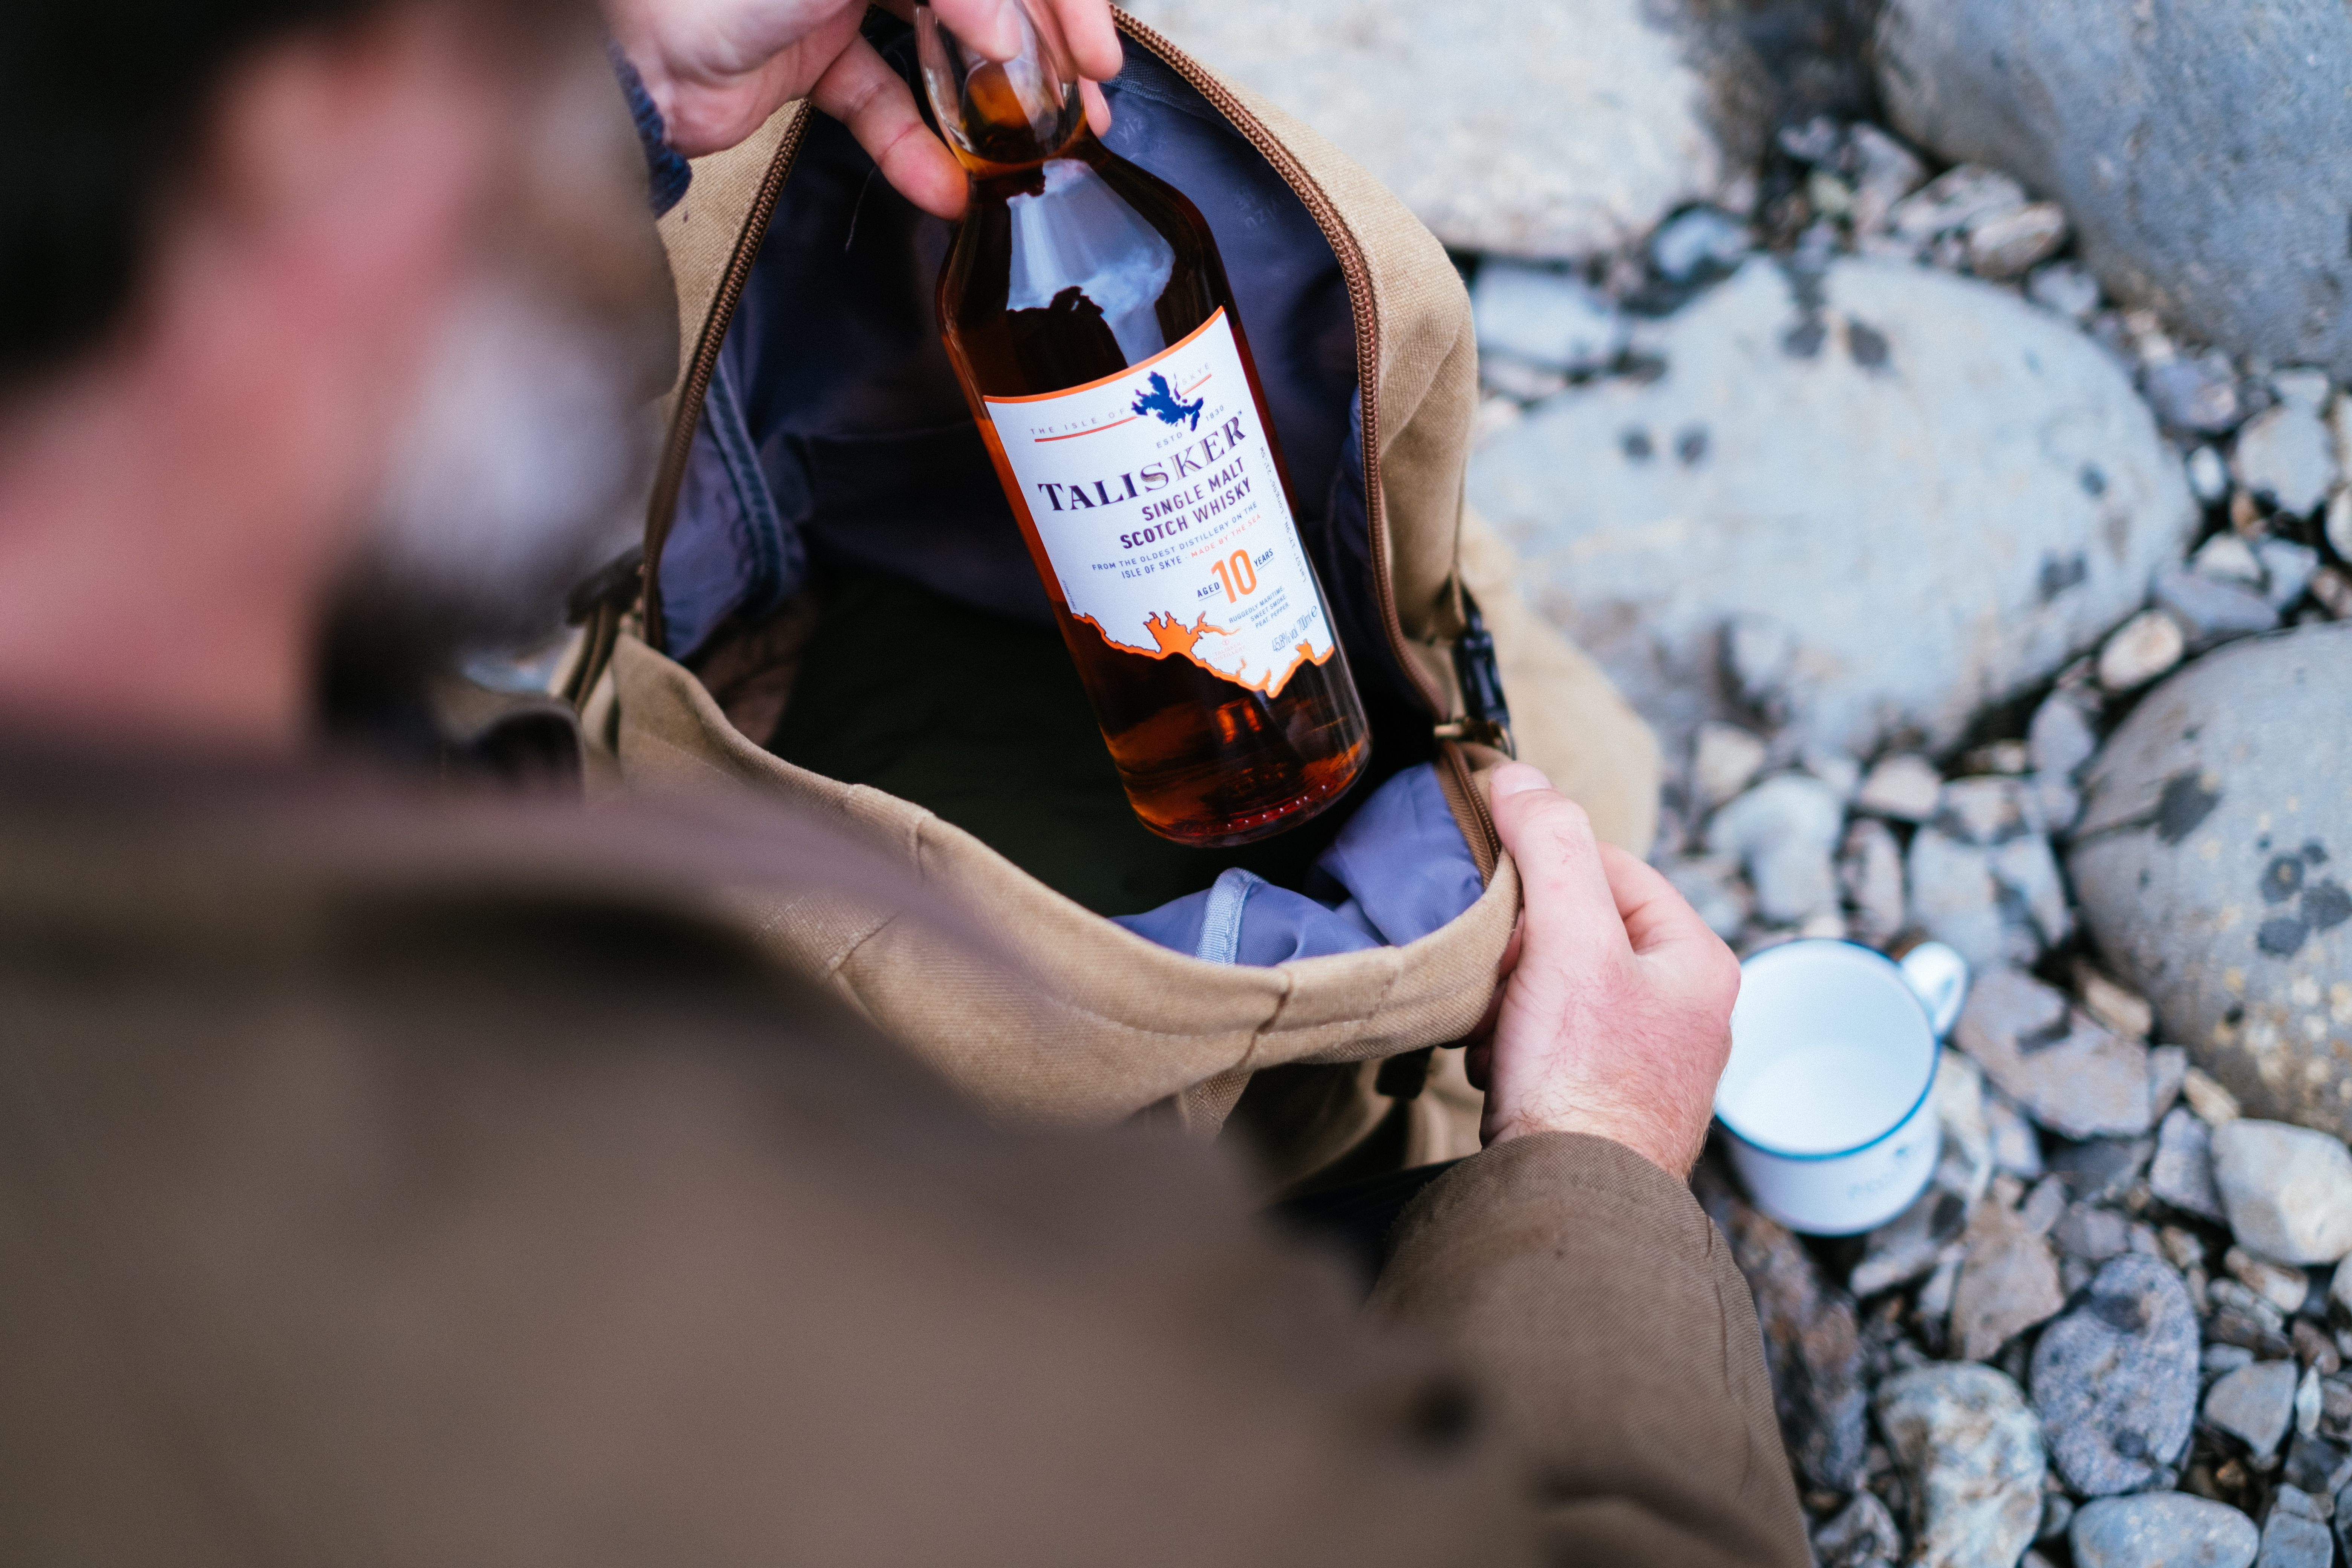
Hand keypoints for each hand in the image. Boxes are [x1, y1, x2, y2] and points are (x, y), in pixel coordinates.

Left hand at [605, 0, 1121, 218]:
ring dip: (991, 107)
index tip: (1096, 48)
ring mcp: (838, 6)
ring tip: (1038, 152)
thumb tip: (1006, 32)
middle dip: (1042, 51)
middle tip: (1088, 103)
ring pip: (940, 54)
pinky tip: (946, 189)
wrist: (624, 53)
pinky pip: (882, 108)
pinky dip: (912, 151)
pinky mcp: (813, 70)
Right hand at [1466, 764, 1740, 1177]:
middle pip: (1578, 930)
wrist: (1570, 1201)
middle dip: (1521, 951)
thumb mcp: (1569, 939)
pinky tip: (1500, 1069)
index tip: (1499, 900)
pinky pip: (1548, 1042)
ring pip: (1555, 986)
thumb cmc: (1583, 1078)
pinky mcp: (1607, 1100)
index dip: (1542, 873)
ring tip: (1499, 1033)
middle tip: (1499, 982)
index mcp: (1698, 960)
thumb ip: (1550, 846)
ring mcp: (1648, 1060)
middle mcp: (1686, 1009)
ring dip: (1509, 1000)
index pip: (1609, 867)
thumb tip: (1519, 776)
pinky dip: (1513, 1046)